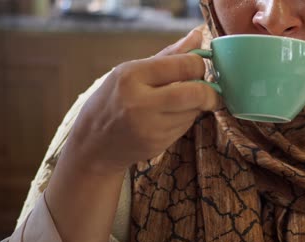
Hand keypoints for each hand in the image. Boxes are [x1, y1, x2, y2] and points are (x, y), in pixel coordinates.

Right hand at [68, 27, 218, 174]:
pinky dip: (185, 120)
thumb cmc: (113, 100)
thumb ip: (169, 55)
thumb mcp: (133, 71)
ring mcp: (149, 126)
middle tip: (209, 93)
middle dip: (210, 93)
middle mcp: (140, 101)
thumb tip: (198, 35)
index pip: (184, 65)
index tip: (198, 69)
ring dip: (196, 107)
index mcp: (132, 75)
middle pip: (196, 93)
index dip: (199, 65)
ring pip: (193, 112)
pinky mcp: (157, 143)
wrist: (93, 143)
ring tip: (180, 103)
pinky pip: (185, 127)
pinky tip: (170, 118)